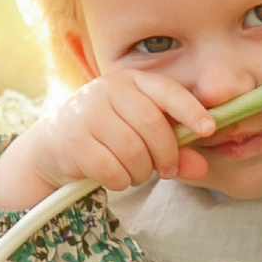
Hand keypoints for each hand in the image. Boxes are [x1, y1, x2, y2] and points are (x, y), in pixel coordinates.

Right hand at [0, 64, 221, 208]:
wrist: (52, 146)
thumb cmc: (108, 137)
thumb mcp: (143, 136)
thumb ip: (175, 149)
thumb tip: (202, 167)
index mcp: (130, 80)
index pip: (167, 90)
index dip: (191, 110)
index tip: (209, 129)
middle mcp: (107, 89)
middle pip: (153, 125)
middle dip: (167, 155)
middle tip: (167, 171)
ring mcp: (86, 113)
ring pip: (133, 151)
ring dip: (141, 172)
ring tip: (135, 173)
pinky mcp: (72, 141)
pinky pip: (111, 169)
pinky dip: (120, 180)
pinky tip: (116, 177)